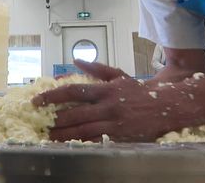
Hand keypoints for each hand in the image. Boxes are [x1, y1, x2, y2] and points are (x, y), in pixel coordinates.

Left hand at [32, 59, 198, 141]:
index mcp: (105, 89)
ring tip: (48, 136)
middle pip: (74, 113)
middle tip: (40, 122)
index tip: (37, 100)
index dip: (52, 96)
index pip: (72, 91)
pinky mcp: (119, 136)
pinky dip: (81, 143)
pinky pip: (96, 141)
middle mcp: (107, 105)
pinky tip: (69, 145)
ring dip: (63, 134)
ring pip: (82, 130)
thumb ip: (96, 68)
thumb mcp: (118, 75)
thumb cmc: (139, 91)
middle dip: (55, 119)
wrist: (166, 106)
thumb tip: (76, 60)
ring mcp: (113, 122)